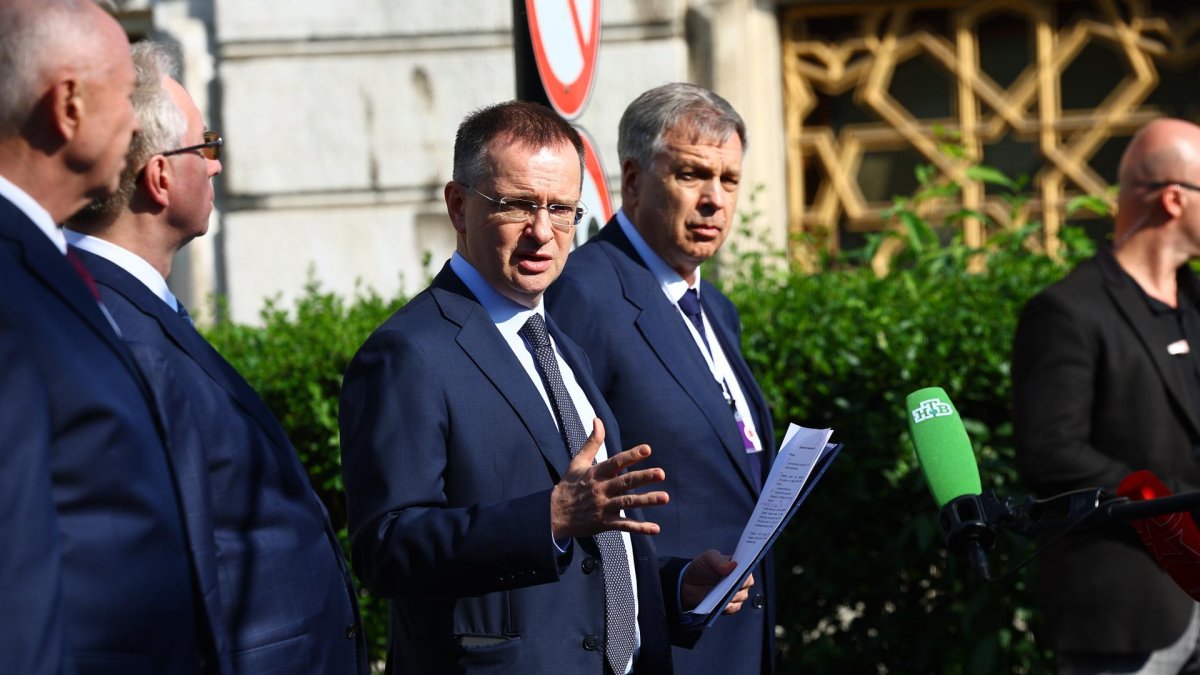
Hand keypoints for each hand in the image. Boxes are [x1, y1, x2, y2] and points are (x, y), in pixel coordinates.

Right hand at [550, 418, 667, 539]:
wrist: (554, 515)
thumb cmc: (569, 485)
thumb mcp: (577, 462)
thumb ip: (592, 442)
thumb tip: (598, 420)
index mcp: (596, 473)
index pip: (616, 462)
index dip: (631, 455)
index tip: (647, 449)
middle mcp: (601, 489)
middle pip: (625, 482)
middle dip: (644, 477)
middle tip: (661, 473)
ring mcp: (603, 507)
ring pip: (628, 503)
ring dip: (647, 500)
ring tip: (665, 497)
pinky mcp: (604, 523)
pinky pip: (624, 526)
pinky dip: (639, 528)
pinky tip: (655, 528)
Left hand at [681, 550, 752, 613]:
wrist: (690, 584)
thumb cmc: (702, 568)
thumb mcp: (708, 558)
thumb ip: (719, 561)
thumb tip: (733, 565)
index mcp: (738, 566)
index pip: (747, 569)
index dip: (745, 571)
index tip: (739, 574)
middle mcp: (740, 580)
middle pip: (745, 584)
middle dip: (737, 585)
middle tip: (728, 586)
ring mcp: (736, 593)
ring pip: (740, 597)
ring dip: (732, 597)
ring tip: (722, 596)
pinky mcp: (730, 605)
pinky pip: (733, 608)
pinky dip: (727, 607)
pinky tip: (720, 605)